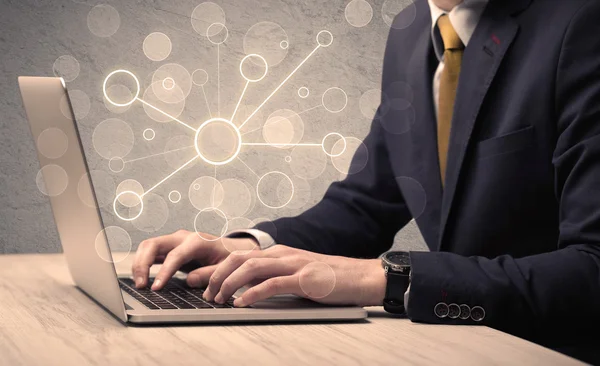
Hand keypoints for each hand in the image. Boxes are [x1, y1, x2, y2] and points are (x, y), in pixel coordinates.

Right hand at [131, 230, 257, 289]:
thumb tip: (190, 280)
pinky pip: (151, 252)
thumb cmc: (229, 257)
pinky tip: (141, 278)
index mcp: (197, 241)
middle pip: (154, 244)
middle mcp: (182, 237)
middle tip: (140, 285)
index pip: (175, 256)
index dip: (163, 272)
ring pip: (148, 246)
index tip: (155, 288)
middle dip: (142, 264)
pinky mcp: (170, 247)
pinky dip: (143, 263)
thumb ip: (209, 274)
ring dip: (139, 264)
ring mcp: (174, 241)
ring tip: (139, 284)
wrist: (230, 248)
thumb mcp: (225, 267)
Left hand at [203, 245, 386, 307]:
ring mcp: (293, 265)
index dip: (214, 266)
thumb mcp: (295, 274)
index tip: (194, 277)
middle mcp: (281, 255)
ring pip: (251, 268)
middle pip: (238, 258)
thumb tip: (247, 291)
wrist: (359, 277)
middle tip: (202, 291)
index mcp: (277, 253)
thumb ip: (273, 277)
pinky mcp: (304, 279)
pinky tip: (241, 303)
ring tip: (217, 299)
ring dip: (229, 284)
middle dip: (215, 274)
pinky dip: (252, 294)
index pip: (238, 255)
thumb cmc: (327, 279)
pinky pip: (272, 284)